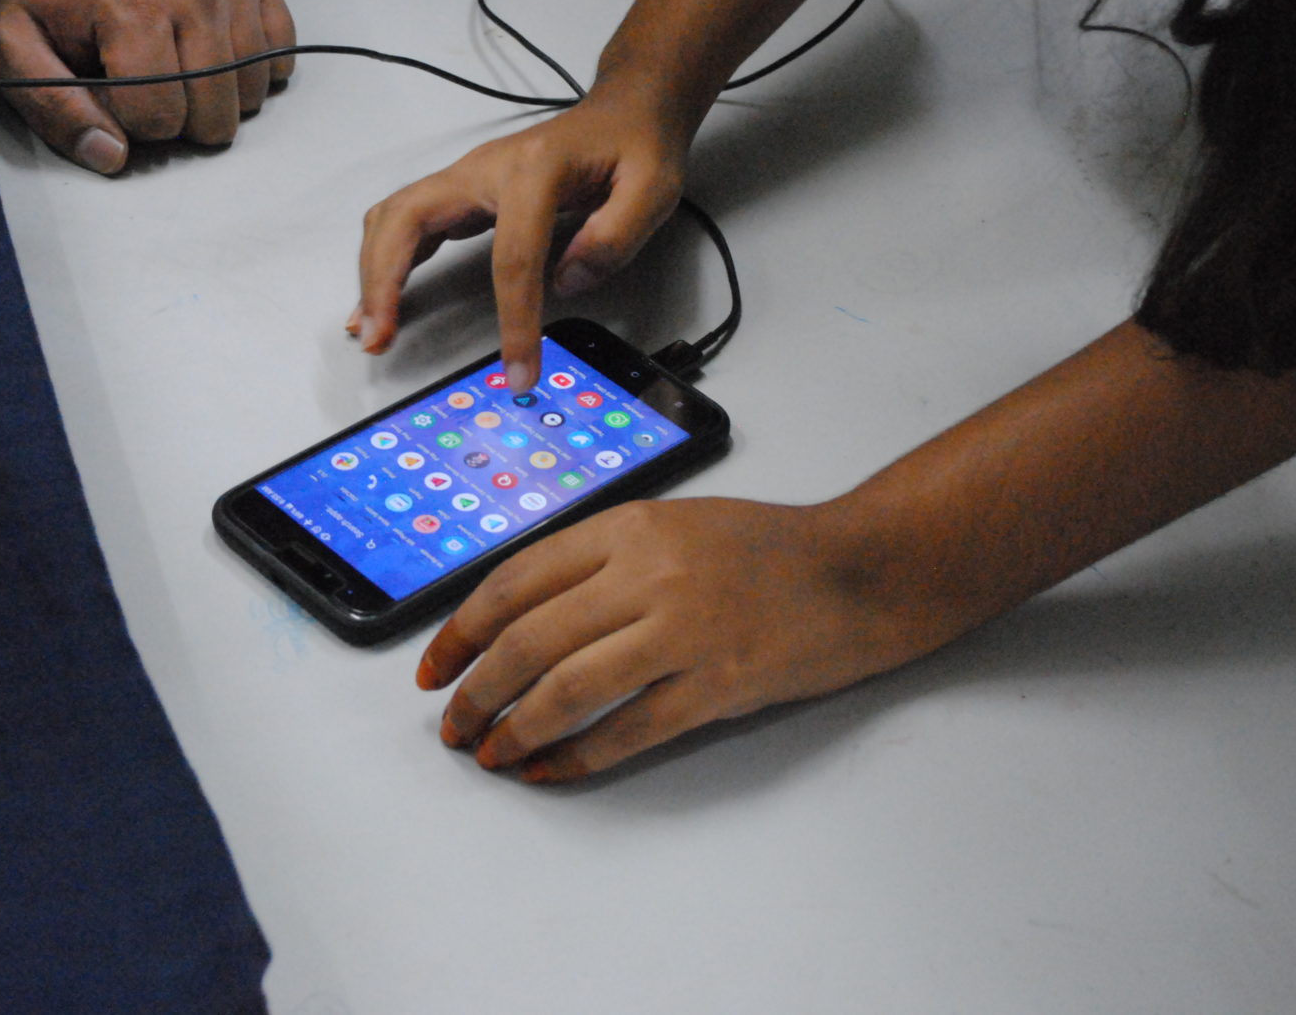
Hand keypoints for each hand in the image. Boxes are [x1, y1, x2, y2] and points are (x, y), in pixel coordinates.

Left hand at [0, 0, 296, 173]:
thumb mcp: (13, 47)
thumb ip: (51, 109)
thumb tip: (112, 156)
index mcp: (132, 8)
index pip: (160, 117)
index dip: (133, 122)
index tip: (113, 92)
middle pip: (214, 113)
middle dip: (180, 119)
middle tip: (148, 86)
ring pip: (252, 92)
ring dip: (216, 98)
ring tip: (178, 68)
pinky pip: (280, 54)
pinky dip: (252, 70)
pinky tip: (213, 54)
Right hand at [352, 95, 689, 392]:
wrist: (624, 107)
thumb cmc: (636, 144)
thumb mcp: (652, 186)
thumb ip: (616, 234)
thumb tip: (567, 282)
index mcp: (534, 171)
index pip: (512, 258)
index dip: (513, 320)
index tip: (519, 371)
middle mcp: (485, 169)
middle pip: (409, 220)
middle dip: (384, 280)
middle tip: (377, 338)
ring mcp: (467, 178)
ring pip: (393, 218)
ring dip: (373, 273)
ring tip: (367, 329)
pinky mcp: (462, 193)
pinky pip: (405, 224)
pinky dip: (383, 263)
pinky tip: (377, 303)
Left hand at [416, 497, 961, 782]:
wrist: (862, 570)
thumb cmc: (766, 550)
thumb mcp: (671, 525)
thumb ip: (599, 560)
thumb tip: (518, 617)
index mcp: (628, 527)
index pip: (515, 581)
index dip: (460, 631)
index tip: (433, 668)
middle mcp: (649, 573)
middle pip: (529, 639)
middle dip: (475, 691)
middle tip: (452, 725)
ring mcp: (686, 630)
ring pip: (568, 688)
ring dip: (516, 730)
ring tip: (493, 754)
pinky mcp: (721, 684)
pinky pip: (630, 731)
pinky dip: (580, 757)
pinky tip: (553, 771)